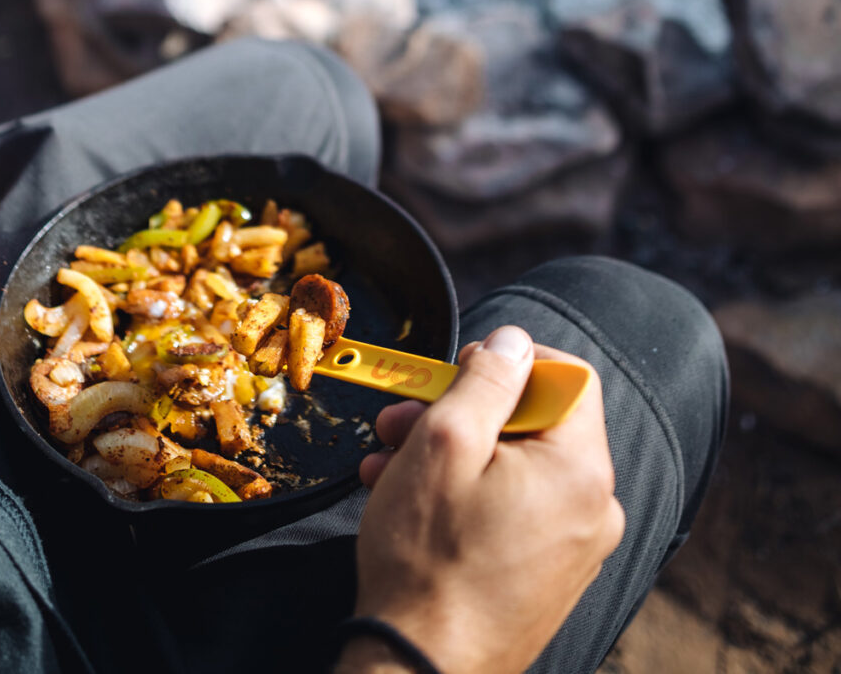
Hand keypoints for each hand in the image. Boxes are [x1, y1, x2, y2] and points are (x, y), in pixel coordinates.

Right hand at [338, 326, 624, 673]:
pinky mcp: (547, 575)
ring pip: (514, 468)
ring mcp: (573, 547)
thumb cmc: (427, 559)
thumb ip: (485, 380)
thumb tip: (513, 340)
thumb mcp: (444, 444)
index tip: (457, 371)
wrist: (419, 668)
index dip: (509, 362)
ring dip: (451, 455)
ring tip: (389, 465)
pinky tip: (409, 502)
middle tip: (401, 421)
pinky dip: (466, 495)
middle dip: (461, 413)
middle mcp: (592, 507)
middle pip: (534, 425)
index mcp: (580, 469)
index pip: (569, 376)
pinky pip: (512, 510)